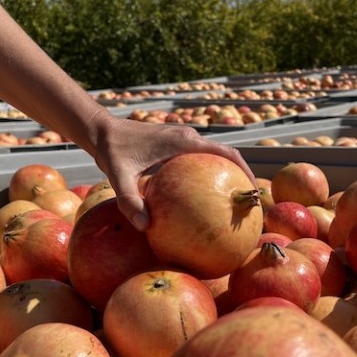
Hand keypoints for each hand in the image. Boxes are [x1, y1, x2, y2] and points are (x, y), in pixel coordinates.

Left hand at [91, 116, 256, 230]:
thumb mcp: (118, 176)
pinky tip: (201, 201)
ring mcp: (184, 140)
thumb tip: (144, 226)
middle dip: (240, 177)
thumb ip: (129, 200)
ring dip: (225, 176)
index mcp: (185, 142)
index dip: (245, 172)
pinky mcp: (177, 146)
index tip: (255, 192)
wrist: (102, 129)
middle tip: (248, 204)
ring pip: (214, 159)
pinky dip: (207, 177)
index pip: (227, 154)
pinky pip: (199, 162)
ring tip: (231, 205)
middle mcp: (189, 138)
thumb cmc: (111, 151)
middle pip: (227, 157)